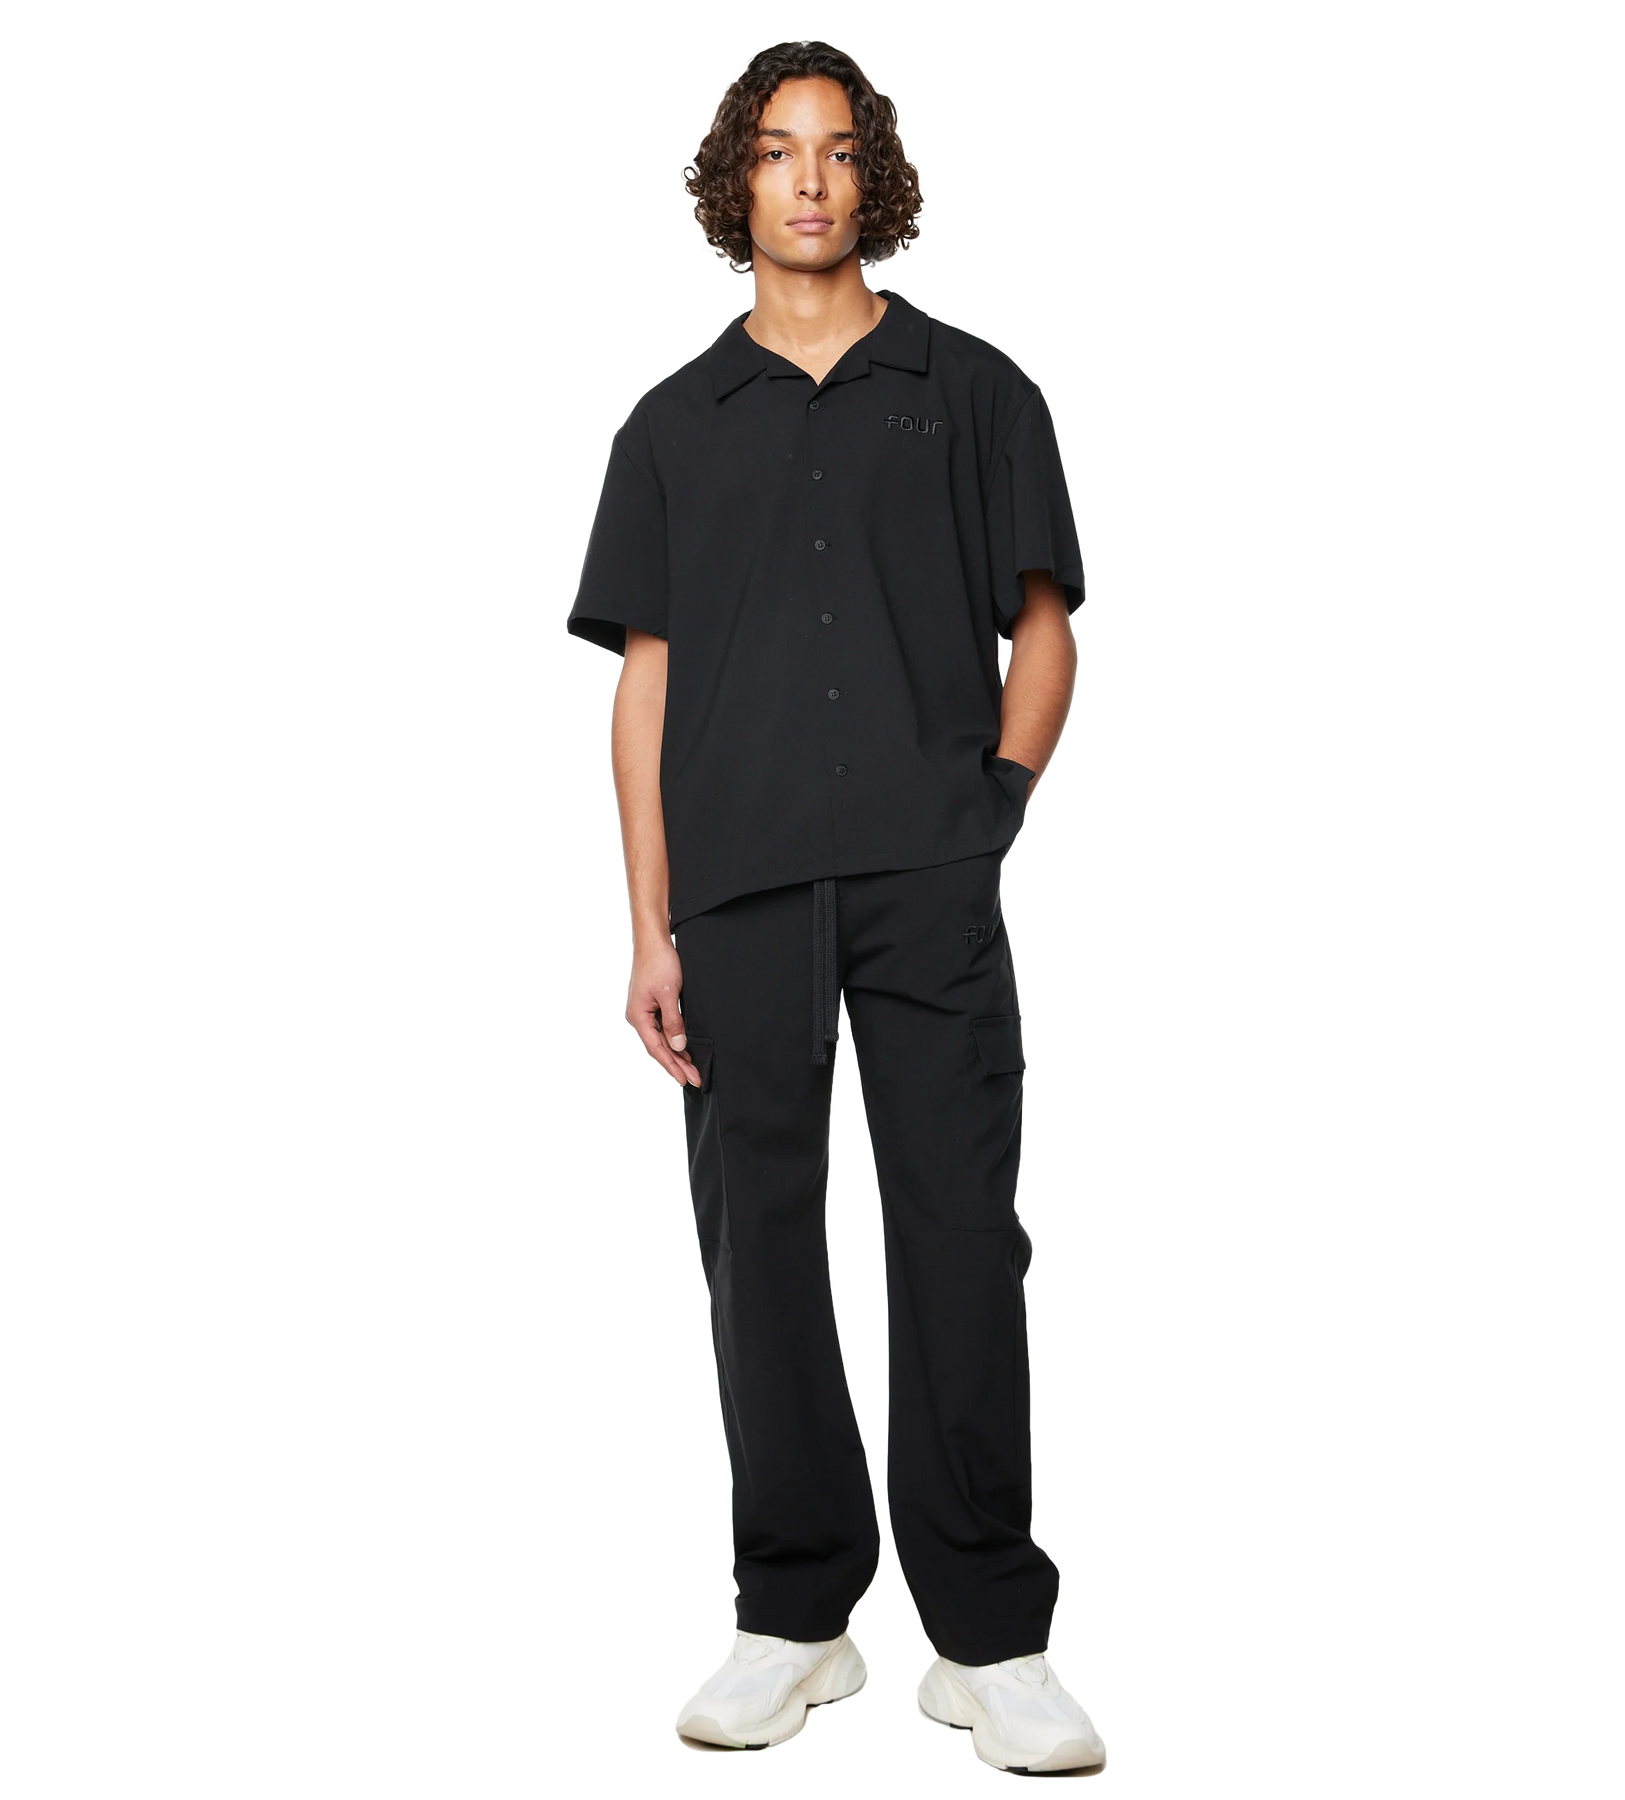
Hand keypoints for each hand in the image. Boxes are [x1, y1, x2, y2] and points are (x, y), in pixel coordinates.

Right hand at [624, 939, 702, 1087]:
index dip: (671, 1066)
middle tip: (694, 1079)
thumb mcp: (670, 994)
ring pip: (660, 1040)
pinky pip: (661, 1029)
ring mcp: (643, 1012)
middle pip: (658, 1047)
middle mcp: (638, 1017)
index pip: (656, 1049)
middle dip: (677, 1064)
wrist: (653, 941)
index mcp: (638, 1017)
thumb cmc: (659, 963)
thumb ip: (673, 1022)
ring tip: (691, 1069)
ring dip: (676, 1054)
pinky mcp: (650, 1006)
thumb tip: (677, 1046)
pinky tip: (683, 1049)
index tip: (685, 1079)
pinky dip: (673, 1040)